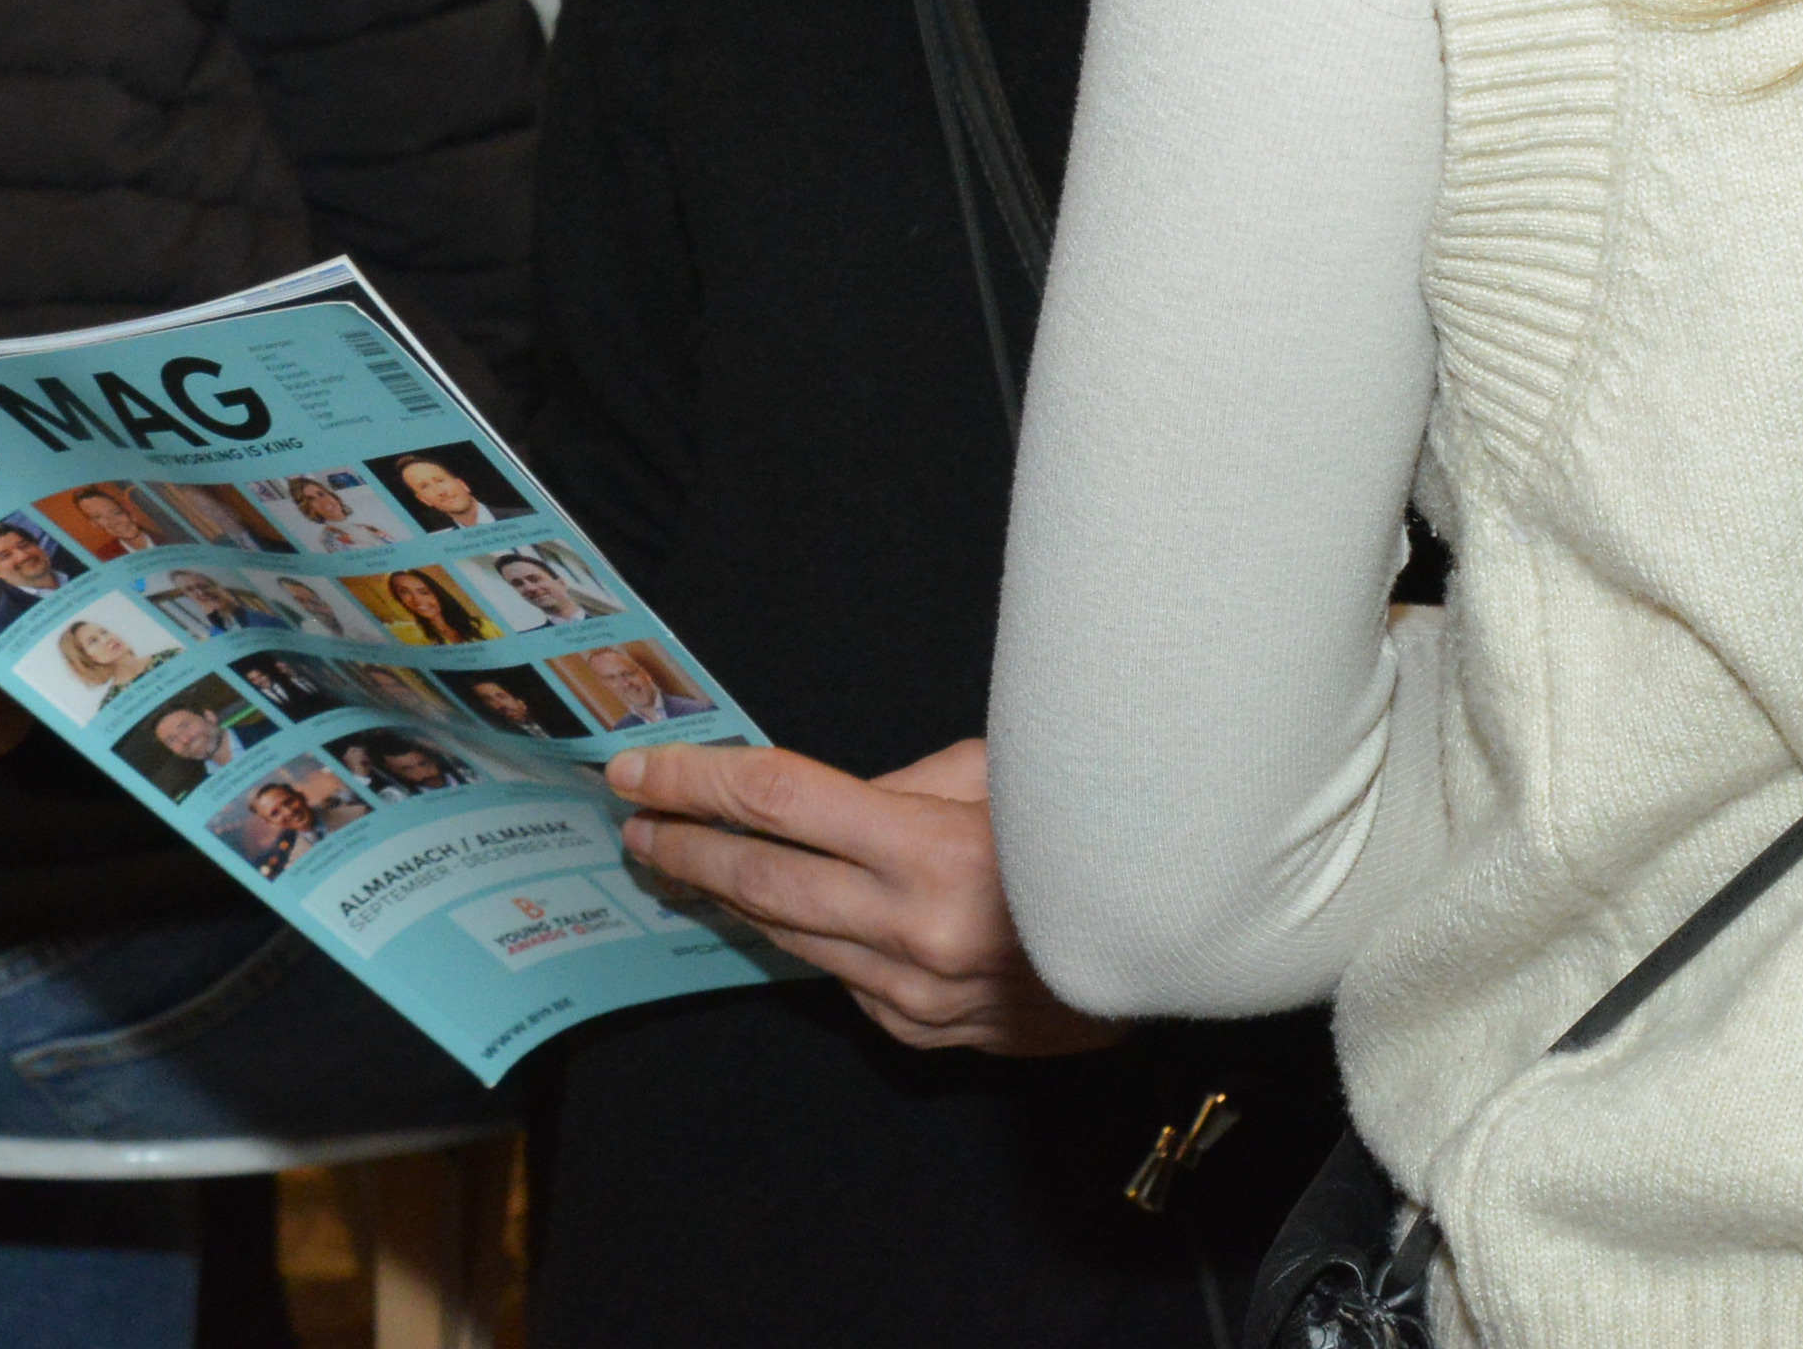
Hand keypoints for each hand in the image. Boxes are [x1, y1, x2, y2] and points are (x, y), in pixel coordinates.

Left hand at [610, 737, 1115, 1058]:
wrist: (1171, 946)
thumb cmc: (1089, 834)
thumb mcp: (1002, 777)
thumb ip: (899, 787)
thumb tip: (810, 799)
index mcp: (934, 850)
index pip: (778, 803)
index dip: (697, 782)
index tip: (638, 770)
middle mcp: (914, 930)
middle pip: (762, 878)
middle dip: (685, 846)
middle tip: (631, 821)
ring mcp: (915, 993)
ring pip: (791, 935)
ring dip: (727, 896)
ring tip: (677, 861)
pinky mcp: (922, 1032)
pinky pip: (841, 976)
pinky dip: (804, 937)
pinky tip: (770, 911)